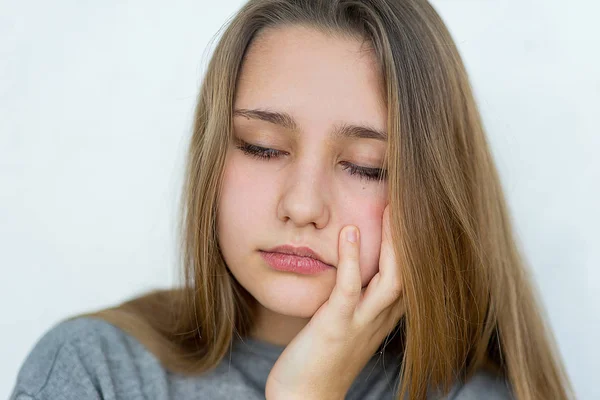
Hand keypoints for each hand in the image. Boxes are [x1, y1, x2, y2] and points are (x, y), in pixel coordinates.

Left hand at [265, 205, 404, 399]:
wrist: (304, 396)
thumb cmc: (323, 356)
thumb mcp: (350, 323)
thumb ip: (360, 295)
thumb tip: (356, 263)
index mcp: (384, 315)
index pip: (413, 276)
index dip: (418, 245)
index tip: (414, 212)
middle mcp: (380, 318)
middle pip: (412, 274)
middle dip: (414, 237)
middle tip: (410, 199)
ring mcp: (360, 323)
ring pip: (392, 280)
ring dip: (392, 243)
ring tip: (390, 207)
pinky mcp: (336, 326)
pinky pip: (350, 289)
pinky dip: (352, 259)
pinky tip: (349, 231)